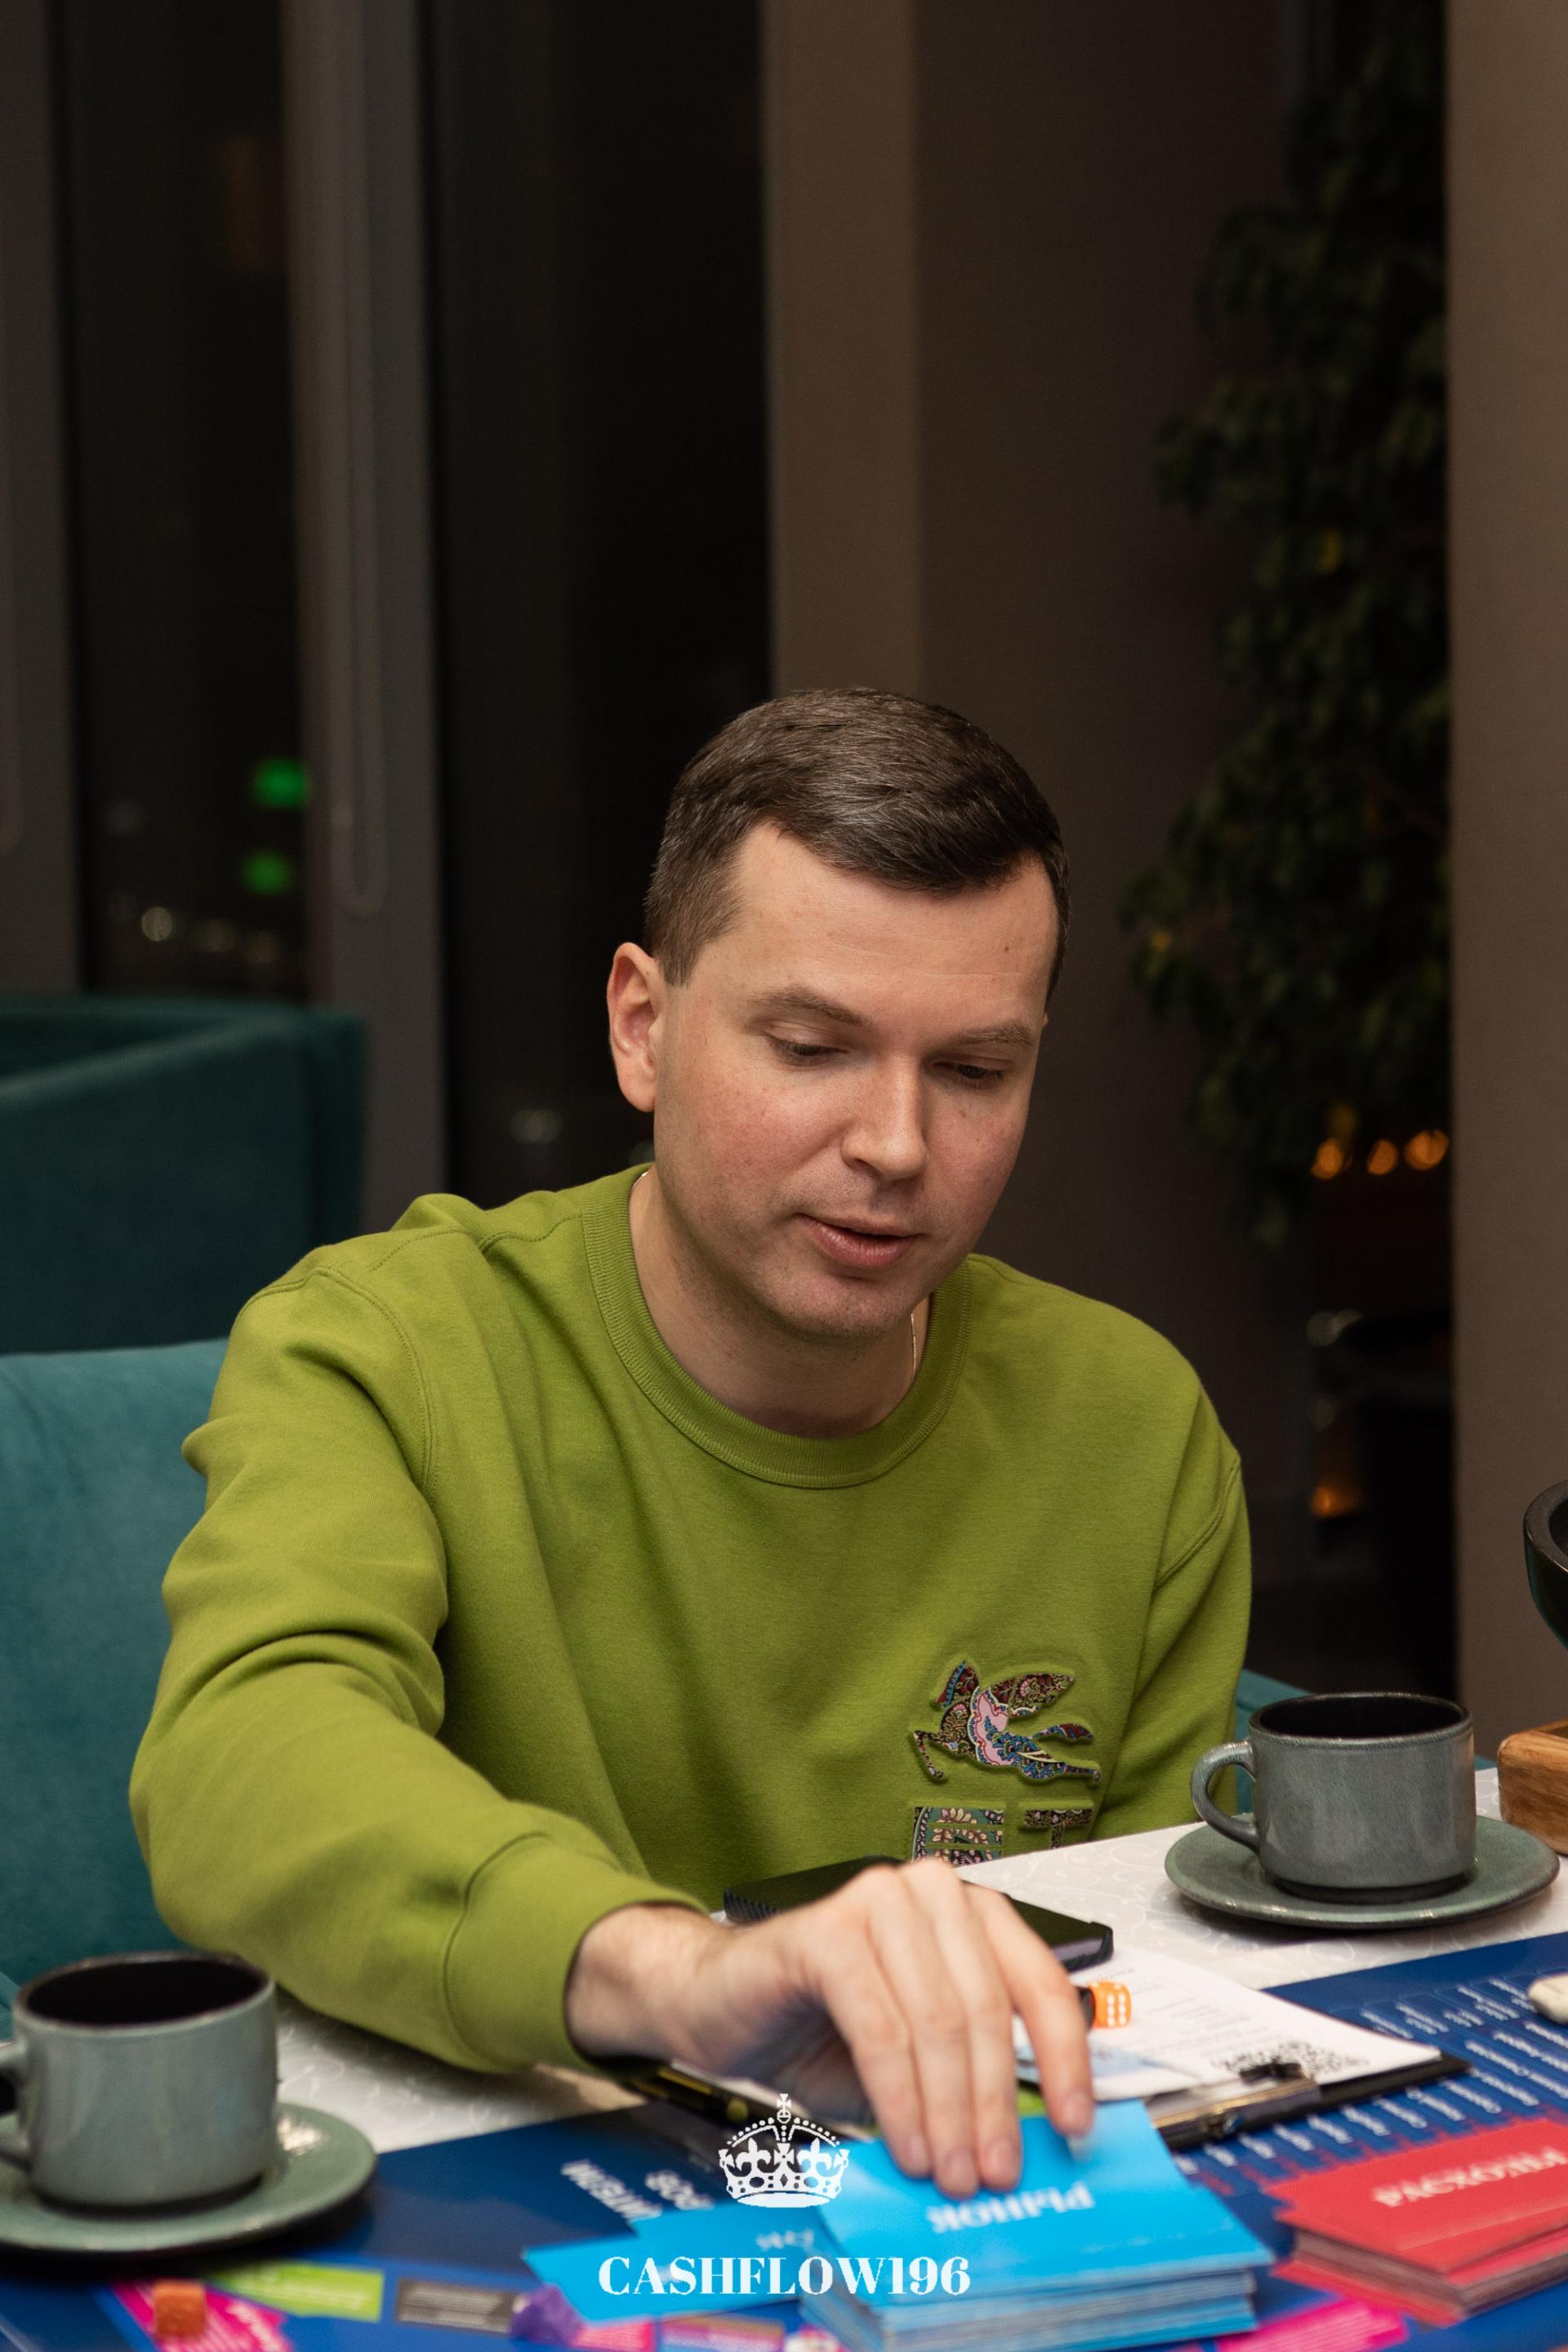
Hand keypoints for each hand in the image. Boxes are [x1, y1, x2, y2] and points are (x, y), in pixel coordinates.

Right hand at [563, 1859, 1092, 2197]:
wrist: (719, 2003)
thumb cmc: (819, 2026)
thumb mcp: (914, 2058)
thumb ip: (968, 2079)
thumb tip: (1032, 2144)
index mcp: (967, 1912)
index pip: (1039, 1983)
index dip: (1065, 2061)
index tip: (1075, 2129)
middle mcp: (929, 1891)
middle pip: (988, 2009)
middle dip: (995, 2105)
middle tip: (993, 2175)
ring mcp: (876, 1900)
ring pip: (938, 2021)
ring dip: (949, 2112)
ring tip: (948, 2174)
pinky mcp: (826, 1929)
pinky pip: (880, 2027)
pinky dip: (899, 2098)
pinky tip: (906, 2144)